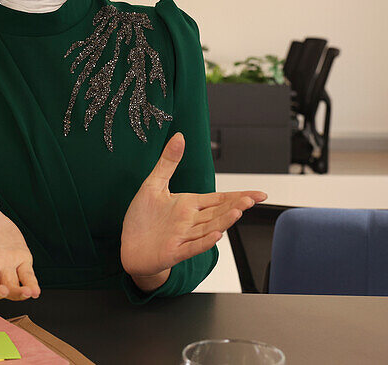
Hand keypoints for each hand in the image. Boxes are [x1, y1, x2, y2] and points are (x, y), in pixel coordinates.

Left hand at [120, 132, 266, 285]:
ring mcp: (184, 237)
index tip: (259, 194)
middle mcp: (191, 221)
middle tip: (253, 199)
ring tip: (238, 211)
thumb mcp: (153, 184)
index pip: (220, 199)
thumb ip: (168, 162)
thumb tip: (179, 136)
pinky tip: (216, 235)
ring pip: (209, 228)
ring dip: (224, 221)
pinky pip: (192, 246)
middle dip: (236, 205)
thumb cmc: (142, 218)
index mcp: (189, 204)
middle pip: (219, 212)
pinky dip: (204, 242)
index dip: (239, 195)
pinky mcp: (174, 251)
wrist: (128, 246)